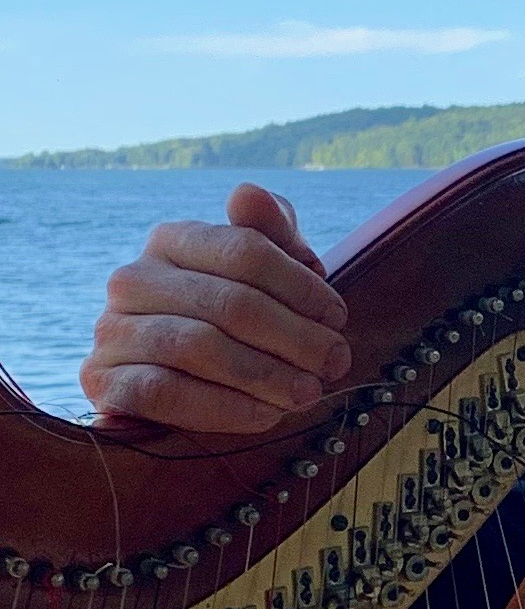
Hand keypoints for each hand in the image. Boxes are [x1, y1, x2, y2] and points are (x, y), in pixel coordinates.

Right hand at [82, 182, 350, 434]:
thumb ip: (270, 231)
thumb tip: (246, 194)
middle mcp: (133, 278)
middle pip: (230, 303)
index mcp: (172, 239)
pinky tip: (265, 415)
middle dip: (295, 337)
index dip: (301, 287)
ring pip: (198, 347)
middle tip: (335, 363)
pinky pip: (165, 392)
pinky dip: (224, 407)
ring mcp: (111, 328)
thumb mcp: (265, 270)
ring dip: (265, 375)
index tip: (338, 318)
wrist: (179, 379)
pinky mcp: (102, 379)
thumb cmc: (235, 315)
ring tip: (307, 393)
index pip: (246, 251)